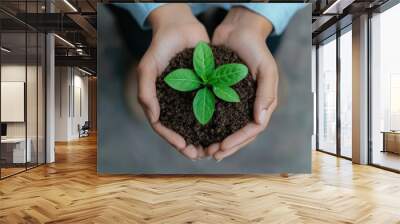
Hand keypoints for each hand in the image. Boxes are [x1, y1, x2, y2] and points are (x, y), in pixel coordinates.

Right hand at [137, 4, 208, 159]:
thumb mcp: (147, 68)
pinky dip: (216, 120)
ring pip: (197, 123)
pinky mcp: (205, 89)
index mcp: (158, 102)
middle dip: (191, 145)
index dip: (172, 140)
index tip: (185, 148)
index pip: (163, 128)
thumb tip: (154, 119)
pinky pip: (210, 107)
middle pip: (181, 130)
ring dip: (204, 137)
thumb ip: (146, 92)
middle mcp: (174, 103)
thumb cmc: (160, 47)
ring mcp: (190, 97)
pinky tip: (226, 128)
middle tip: (202, 154)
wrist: (180, 27)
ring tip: (215, 147)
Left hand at [208, 7, 278, 160]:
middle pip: (239, 134)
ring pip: (225, 128)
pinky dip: (206, 124)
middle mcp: (248, 107)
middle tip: (209, 154)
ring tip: (202, 149)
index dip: (238, 142)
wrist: (237, 31)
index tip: (222, 148)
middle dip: (225, 146)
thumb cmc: (255, 48)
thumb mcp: (266, 69)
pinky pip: (214, 113)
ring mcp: (233, 102)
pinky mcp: (219, 95)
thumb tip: (260, 120)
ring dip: (215, 140)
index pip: (252, 130)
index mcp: (262, 104)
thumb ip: (266, 94)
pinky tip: (194, 131)